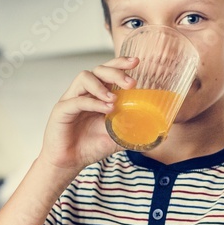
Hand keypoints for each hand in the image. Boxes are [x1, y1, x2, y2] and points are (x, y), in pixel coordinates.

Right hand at [39, 56, 138, 175]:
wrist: (70, 162)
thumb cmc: (91, 146)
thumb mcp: (117, 138)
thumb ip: (135, 132)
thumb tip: (161, 135)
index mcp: (97, 94)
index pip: (108, 71)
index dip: (121, 63)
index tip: (137, 62)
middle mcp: (84, 92)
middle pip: (98, 70)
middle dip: (116, 72)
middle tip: (131, 83)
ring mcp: (72, 99)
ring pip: (84, 77)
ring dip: (102, 85)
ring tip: (115, 99)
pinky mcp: (61, 110)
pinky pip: (77, 100)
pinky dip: (93, 102)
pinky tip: (106, 109)